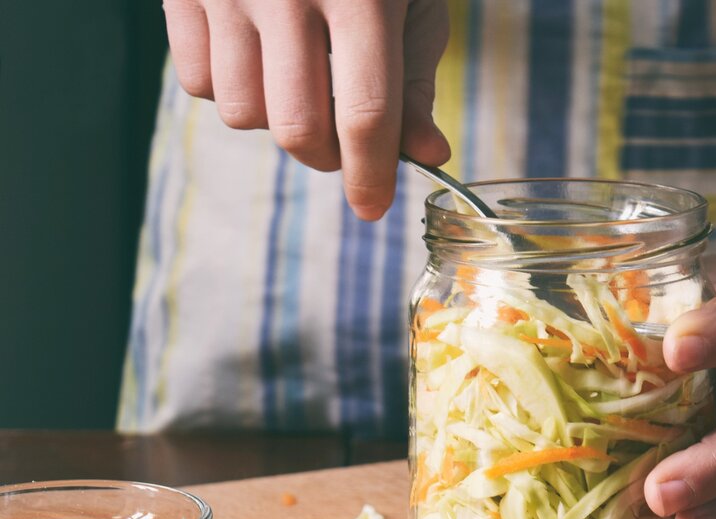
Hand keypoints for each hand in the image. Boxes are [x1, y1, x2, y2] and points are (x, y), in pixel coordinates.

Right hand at [162, 0, 450, 218]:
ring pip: (241, 114)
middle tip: (343, 144)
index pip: (365, 113)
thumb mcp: (410, 3)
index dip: (369, 174)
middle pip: (297, 127)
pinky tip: (257, 55)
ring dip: (276, 119)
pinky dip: (229, 88)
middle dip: (327, 157)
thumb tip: (425, 156)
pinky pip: (197, 83)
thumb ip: (414, 81)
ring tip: (299, 82)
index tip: (371, 209)